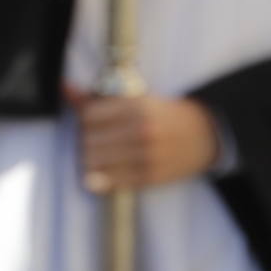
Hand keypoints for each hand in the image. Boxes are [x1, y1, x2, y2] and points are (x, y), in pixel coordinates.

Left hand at [64, 84, 218, 192]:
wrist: (206, 135)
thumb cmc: (164, 115)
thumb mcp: (136, 100)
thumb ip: (96, 99)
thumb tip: (64, 87)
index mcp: (138, 107)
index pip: (88, 117)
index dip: (85, 122)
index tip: (92, 125)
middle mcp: (141, 131)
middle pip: (87, 142)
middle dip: (85, 143)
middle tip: (95, 142)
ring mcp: (146, 156)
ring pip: (94, 164)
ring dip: (91, 162)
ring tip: (100, 157)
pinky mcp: (150, 176)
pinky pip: (111, 183)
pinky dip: (102, 180)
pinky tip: (106, 172)